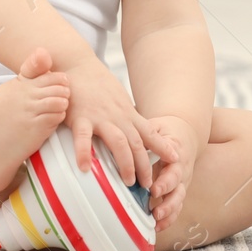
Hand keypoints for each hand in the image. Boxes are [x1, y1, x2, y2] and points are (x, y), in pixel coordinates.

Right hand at [63, 61, 178, 191]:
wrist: (76, 64)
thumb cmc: (95, 84)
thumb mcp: (118, 99)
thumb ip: (125, 117)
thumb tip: (134, 134)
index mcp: (127, 113)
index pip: (150, 132)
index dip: (163, 147)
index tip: (175, 160)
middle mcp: (118, 116)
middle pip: (137, 143)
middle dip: (145, 166)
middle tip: (149, 186)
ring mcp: (100, 116)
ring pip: (118, 142)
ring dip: (126, 163)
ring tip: (128, 182)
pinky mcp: (80, 117)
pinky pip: (83, 137)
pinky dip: (84, 153)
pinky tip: (84, 168)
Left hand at [144, 115, 198, 232]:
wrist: (185, 133)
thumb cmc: (166, 131)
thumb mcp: (156, 127)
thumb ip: (144, 136)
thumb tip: (125, 144)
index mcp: (177, 154)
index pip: (174, 169)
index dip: (166, 181)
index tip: (154, 190)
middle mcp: (182, 170)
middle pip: (179, 189)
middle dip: (168, 202)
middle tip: (156, 211)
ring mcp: (182, 182)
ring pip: (179, 200)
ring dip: (169, 212)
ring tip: (156, 221)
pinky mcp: (178, 190)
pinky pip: (177, 207)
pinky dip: (169, 218)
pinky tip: (157, 226)